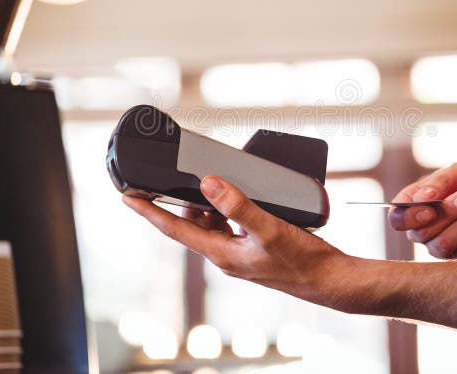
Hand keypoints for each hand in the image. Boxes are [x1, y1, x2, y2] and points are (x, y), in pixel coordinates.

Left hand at [122, 176, 348, 306]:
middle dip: (181, 202)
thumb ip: (237, 206)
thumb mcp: (267, 229)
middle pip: (191, 224)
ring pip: (211, 224)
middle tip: (174, 178)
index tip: (128, 198)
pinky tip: (238, 198)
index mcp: (220, 253)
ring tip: (212, 182)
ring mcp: (239, 253)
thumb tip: (208, 184)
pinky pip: (229, 226)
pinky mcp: (253, 249)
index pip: (175, 230)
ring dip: (207, 204)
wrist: (328, 279)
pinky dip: (226, 211)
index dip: (149, 213)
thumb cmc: (301, 261)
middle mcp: (225, 255)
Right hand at [388, 160, 456, 258]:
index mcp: (418, 203)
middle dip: (447, 213)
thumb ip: (440, 182)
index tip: (429, 208)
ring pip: (441, 245)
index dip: (408, 217)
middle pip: (420, 233)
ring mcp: (447, 243)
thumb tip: (420, 199)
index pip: (398, 219)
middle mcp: (427, 227)